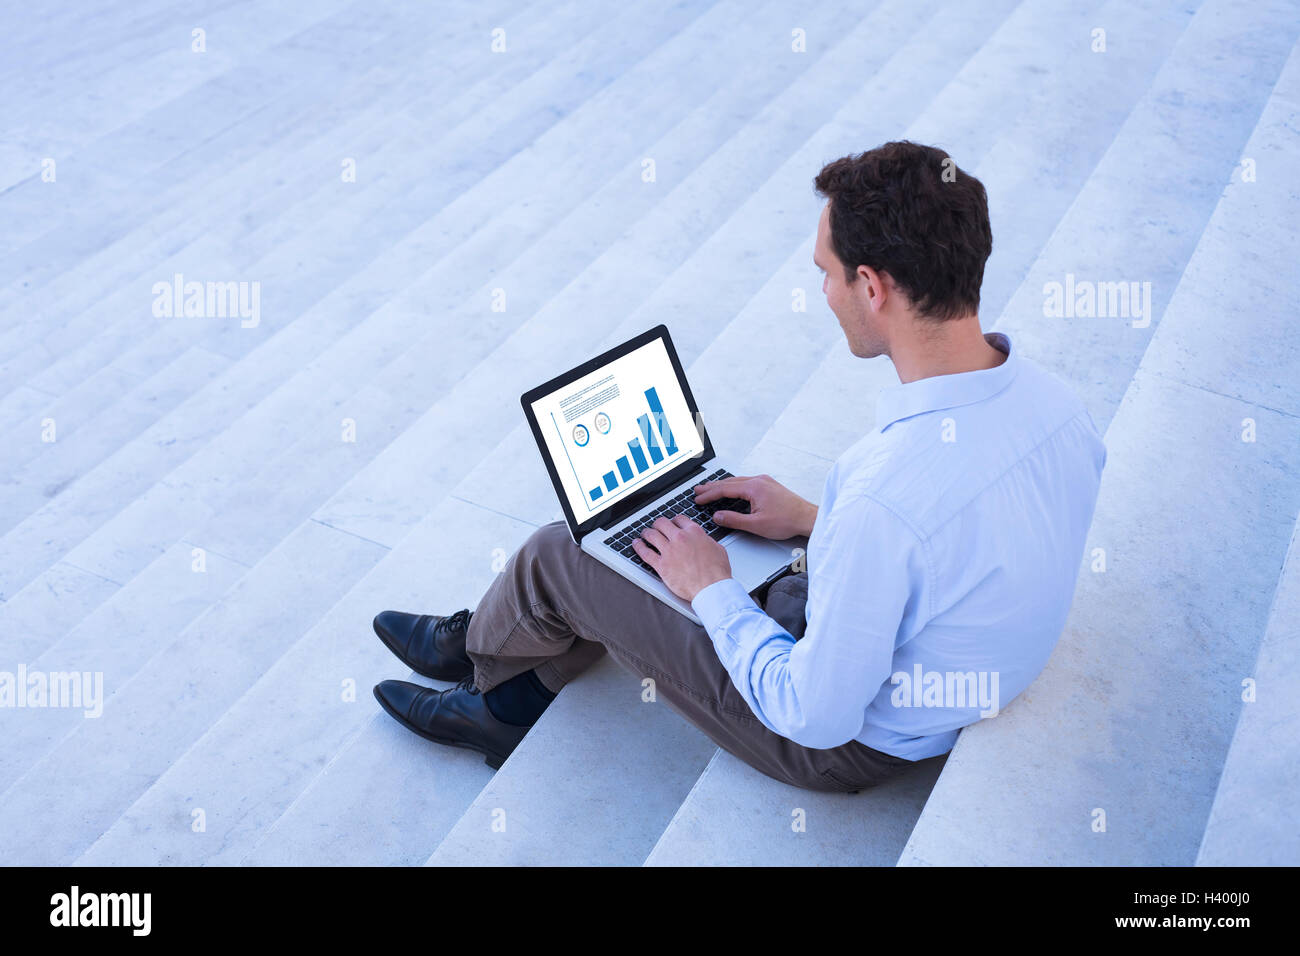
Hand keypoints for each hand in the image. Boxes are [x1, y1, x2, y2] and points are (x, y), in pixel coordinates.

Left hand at [632, 514, 732, 602]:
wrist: (711, 588)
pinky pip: (645, 553)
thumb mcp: (717, 549)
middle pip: (662, 523)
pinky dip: (638, 546)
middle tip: (656, 527)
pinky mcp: (661, 565)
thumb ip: (706, 541)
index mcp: (694, 532)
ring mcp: (669, 551)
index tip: (672, 523)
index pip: (679, 519)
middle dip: (658, 524)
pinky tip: (636, 544)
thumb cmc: (717, 573)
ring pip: (651, 535)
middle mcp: (680, 538)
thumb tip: (703, 540)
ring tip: (644, 533)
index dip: (674, 520)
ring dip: (646, 532)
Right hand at [692, 473, 816, 539]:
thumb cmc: (787, 521)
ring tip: (710, 489)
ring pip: (737, 481)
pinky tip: (731, 489)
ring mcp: (764, 481)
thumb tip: (718, 517)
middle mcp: (759, 480)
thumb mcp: (756, 525)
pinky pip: (746, 482)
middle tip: (698, 490)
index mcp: (754, 487)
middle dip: (712, 486)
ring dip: (722, 485)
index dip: (709, 494)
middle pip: (729, 482)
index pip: (724, 489)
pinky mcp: (769, 485)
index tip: (698, 498)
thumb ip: (734, 520)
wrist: (807, 518)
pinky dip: (734, 486)